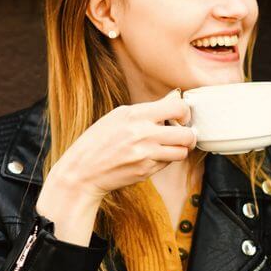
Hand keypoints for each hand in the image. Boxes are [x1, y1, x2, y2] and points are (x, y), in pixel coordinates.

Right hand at [36, 89, 195, 243]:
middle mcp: (143, 133)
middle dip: (188, 135)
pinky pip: (168, 164)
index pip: (178, 108)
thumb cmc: (99, 141)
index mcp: (135, 114)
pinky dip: (165, 160)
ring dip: (180, 149)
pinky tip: (152, 157)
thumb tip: (175, 99)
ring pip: (182, 152)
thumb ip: (148, 109)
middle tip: (182, 135)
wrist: (82, 171)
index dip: (185, 113)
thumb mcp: (118, 116)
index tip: (181, 117)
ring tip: (169, 147)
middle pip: (186, 134)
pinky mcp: (146, 170)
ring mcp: (145, 154)